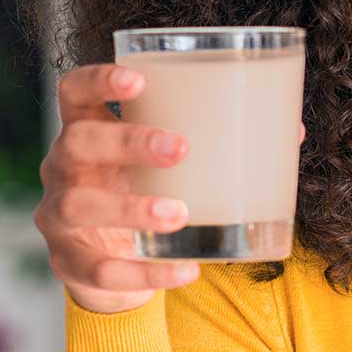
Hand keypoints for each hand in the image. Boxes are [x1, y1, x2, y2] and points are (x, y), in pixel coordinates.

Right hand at [33, 63, 308, 314]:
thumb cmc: (148, 192)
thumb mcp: (171, 165)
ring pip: (80, 206)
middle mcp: (64, 167)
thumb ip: (222, 143)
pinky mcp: (70, 262)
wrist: (114, 267)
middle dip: (128, 142)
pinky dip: (147, 272)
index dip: (99, 79)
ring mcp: (59, 216)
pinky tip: (187, 270)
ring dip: (132, 209)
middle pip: (78, 142)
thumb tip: (291, 128)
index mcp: (89, 129)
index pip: (74, 90)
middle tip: (182, 148)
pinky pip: (102, 269)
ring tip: (180, 214)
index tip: (139, 79)